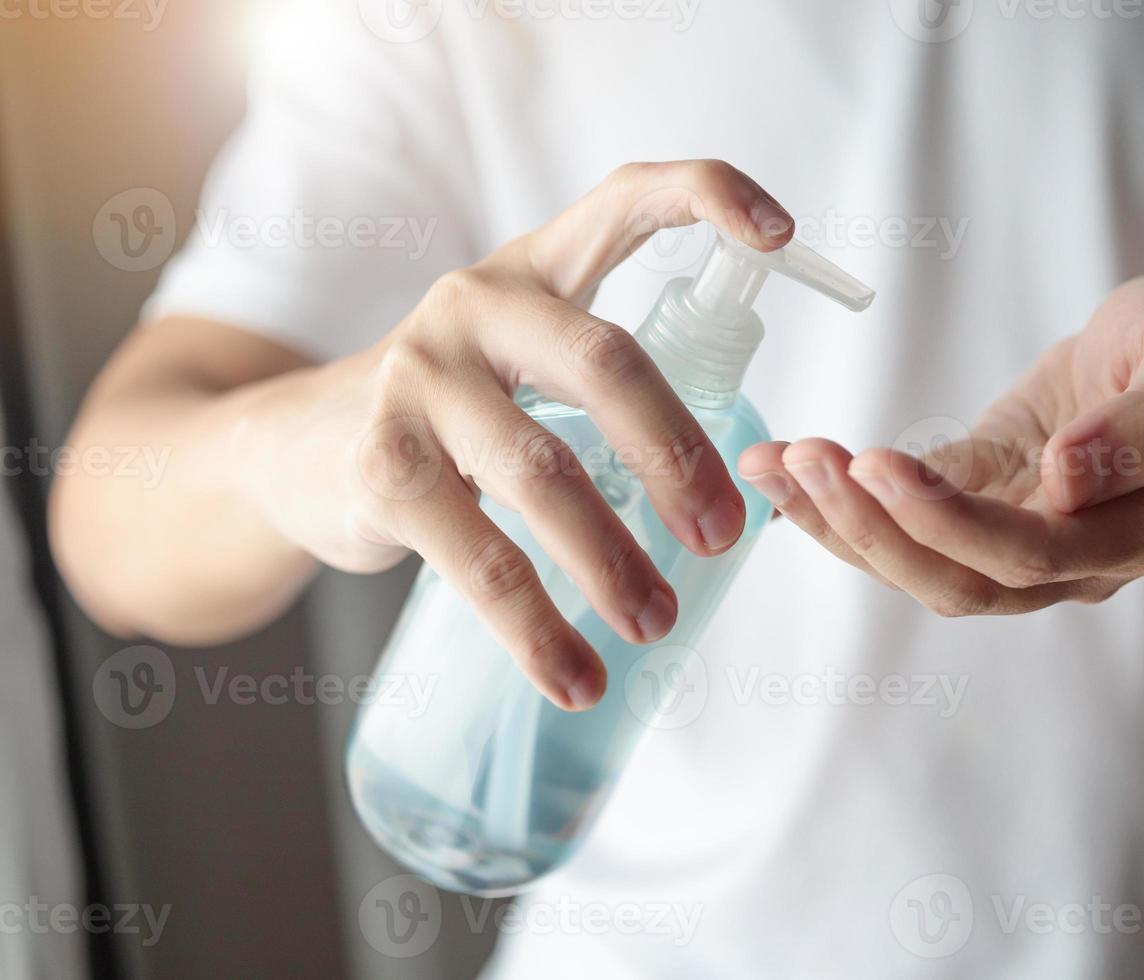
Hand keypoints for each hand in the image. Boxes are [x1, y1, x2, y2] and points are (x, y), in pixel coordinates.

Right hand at [236, 161, 794, 708]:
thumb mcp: (518, 369)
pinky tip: (573, 677)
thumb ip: (600, 396)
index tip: (783, 232)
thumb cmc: (447, 415)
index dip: (705, 197)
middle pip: (606, 362)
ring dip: (613, 560)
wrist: (291, 448)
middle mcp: (475, 304)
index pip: (622, 200)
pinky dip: (535, 631)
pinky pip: (479, 560)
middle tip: (722, 538)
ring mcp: (420, 379)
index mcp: (532, 272)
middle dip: (677, 455)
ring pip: (543, 472)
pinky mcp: (381, 464)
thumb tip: (727, 510)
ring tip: (655, 625)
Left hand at [738, 272, 1143, 614]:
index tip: (879, 464)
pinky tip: (781, 469)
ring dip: (840, 523)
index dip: (948, 522)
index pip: (1030, 554)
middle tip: (804, 459)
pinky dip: (838, 504)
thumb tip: (1068, 481)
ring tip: (776, 462)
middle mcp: (1073, 564)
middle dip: (873, 527)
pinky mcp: (972, 512)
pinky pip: (901, 527)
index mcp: (1138, 534)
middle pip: (959, 580)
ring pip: (919, 567)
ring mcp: (1016, 545)